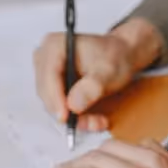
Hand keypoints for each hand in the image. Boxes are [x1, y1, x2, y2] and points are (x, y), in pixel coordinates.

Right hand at [33, 18, 163, 130]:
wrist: (122, 55)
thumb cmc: (115, 56)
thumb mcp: (109, 71)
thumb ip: (92, 87)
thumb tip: (73, 105)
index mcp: (56, 45)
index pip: (48, 75)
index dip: (55, 98)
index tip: (66, 117)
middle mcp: (46, 57)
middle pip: (47, 92)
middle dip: (68, 112)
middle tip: (92, 123)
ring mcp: (47, 71)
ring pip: (52, 103)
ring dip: (74, 117)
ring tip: (97, 121)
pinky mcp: (53, 84)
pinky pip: (58, 106)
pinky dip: (75, 116)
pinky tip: (93, 117)